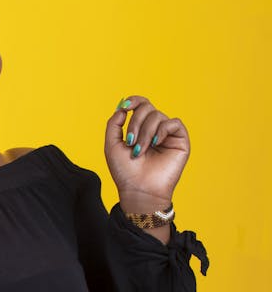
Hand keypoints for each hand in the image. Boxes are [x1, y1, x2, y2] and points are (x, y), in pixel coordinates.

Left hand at [104, 95, 190, 209]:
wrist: (138, 190)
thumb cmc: (125, 172)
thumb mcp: (112, 145)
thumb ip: (113, 124)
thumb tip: (123, 108)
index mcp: (140, 128)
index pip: (141, 105)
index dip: (134, 101)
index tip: (125, 107)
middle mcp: (155, 129)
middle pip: (148, 108)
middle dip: (135, 123)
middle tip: (130, 142)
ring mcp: (167, 135)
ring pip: (158, 115)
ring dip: (144, 132)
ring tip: (140, 151)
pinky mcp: (180, 141)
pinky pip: (174, 122)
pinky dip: (162, 130)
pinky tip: (155, 143)